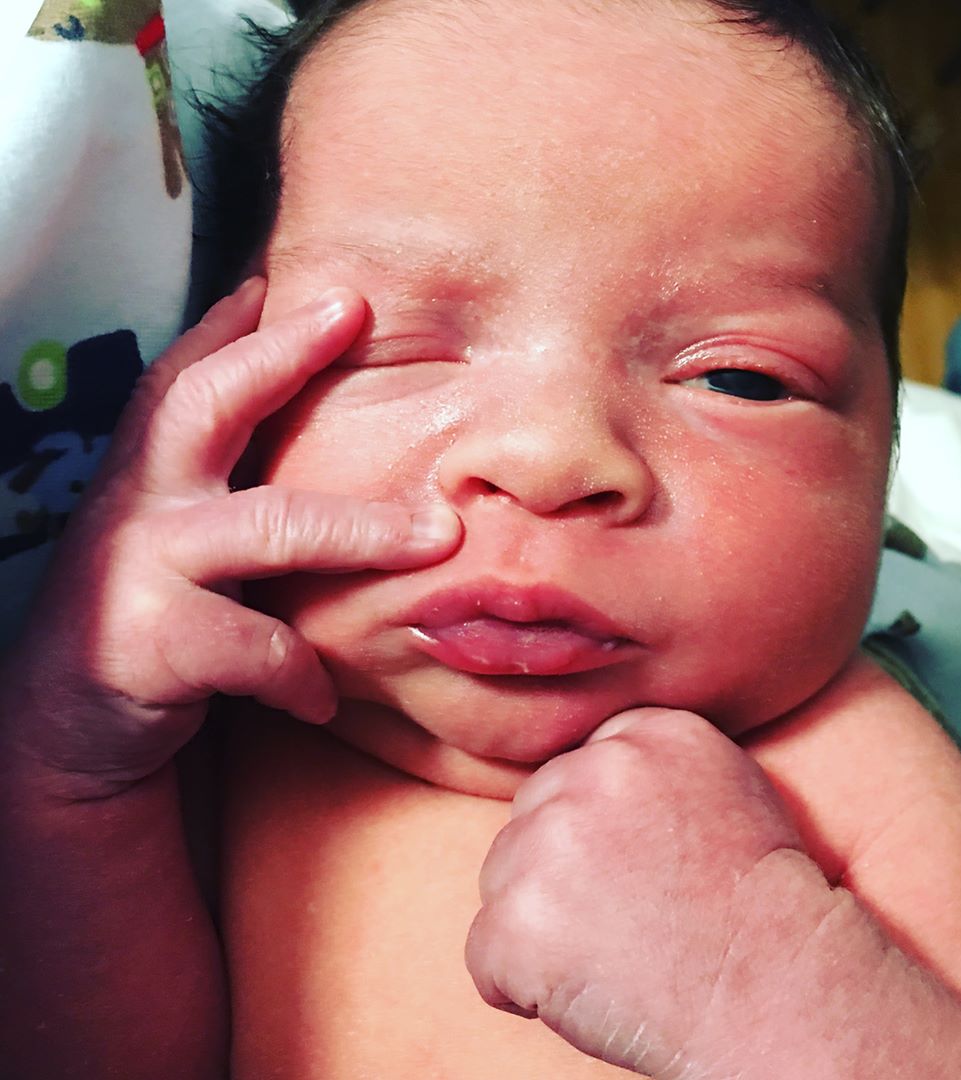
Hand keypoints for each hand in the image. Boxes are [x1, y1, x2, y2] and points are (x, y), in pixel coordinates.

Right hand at [3, 279, 460, 794]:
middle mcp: (136, 509)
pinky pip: (257, 649)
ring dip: (362, 529)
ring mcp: (135, 572)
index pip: (183, 382)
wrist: (65, 737)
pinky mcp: (147, 647)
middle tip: (353, 309)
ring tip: (438, 537)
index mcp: (148, 481)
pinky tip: (324, 697)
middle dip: (280, 354)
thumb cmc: (151, 628)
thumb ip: (225, 499)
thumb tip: (316, 450)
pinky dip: (303, 673)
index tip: (281, 279)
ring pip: (267, 528)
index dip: (229, 327)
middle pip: (204, 407)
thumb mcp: (177, 550)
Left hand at [465, 707, 830, 1077]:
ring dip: (539, 923)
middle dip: (561, 868)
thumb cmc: (762, 910)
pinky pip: (484, 953)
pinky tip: (583, 990)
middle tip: (627, 919)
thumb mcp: (728, 790)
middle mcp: (597, 770)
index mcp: (651, 732)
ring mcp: (553, 841)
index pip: (581, 766)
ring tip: (614, 954)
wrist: (783, 996)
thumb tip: (575, 782)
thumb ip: (651, 765)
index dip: (601, 827)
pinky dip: (516, 984)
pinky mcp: (521, 918)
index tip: (639, 869)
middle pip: (534, 814)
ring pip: (503, 878)